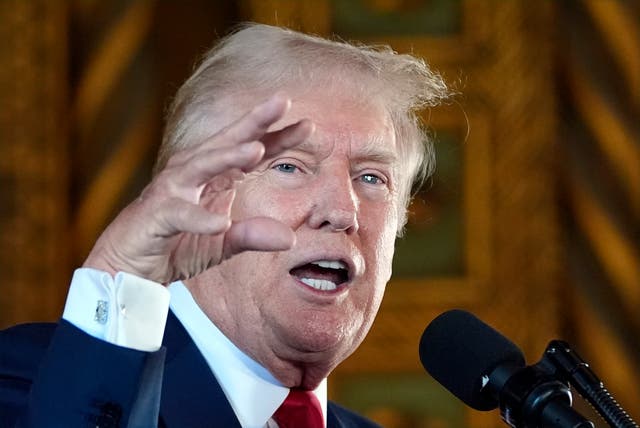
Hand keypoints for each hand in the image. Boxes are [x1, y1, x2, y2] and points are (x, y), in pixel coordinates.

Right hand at [83, 94, 313, 283]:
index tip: (309, 125)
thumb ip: (252, 236)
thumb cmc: (175, 245)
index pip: (249, 152)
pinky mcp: (155, 216)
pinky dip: (199, 218)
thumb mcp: (221, 243)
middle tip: (283, 100)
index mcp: (213, 177)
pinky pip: (179, 215)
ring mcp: (171, 191)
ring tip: (257, 150)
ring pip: (200, 167)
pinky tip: (220, 223)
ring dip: (227, 157)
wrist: (129, 267)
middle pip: (226, 143)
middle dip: (254, 122)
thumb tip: (289, 238)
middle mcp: (192, 175)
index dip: (278, 137)